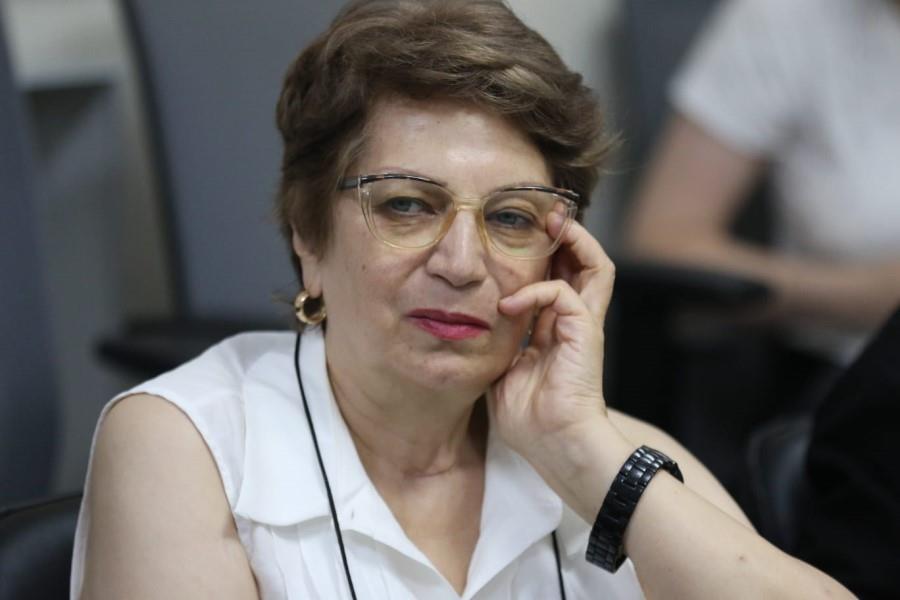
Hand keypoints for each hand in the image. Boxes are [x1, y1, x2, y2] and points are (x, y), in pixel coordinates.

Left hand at [489, 212, 616, 461]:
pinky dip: (536, 291)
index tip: (520, 234)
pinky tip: (509, 304)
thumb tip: (477, 323)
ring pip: (595, 266)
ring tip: (552, 224)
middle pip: (583, 264)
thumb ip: (499, 343)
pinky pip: (565, 294)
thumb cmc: (529, 419)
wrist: (554, 445)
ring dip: (574, 241)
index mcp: (555, 330)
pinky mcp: (586, 332)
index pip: (557, 278)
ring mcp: (583, 326)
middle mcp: (574, 322)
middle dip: (567, 235)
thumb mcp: (503, 371)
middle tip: (546, 215)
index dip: (544, 255)